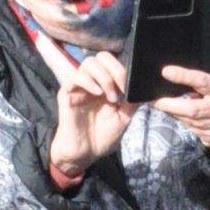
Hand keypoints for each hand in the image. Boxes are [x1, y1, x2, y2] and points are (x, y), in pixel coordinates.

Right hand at [49, 50, 134, 180]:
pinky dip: (88, 81)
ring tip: (110, 97)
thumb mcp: (123, 118)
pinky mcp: (67, 92)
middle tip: (121, 89)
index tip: (130, 87)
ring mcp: (79, 86)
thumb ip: (132, 102)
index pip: (113, 63)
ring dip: (104, 77)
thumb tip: (143, 88)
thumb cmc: (102, 137)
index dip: (123, 70)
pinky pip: (75, 76)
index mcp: (106, 85)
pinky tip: (97, 93)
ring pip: (89, 63)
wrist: (85, 153)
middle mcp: (92, 82)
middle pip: (101, 57)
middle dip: (116, 70)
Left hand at [153, 63, 209, 156]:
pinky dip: (181, 121)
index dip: (184, 76)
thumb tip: (170, 79)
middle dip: (171, 105)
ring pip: (189, 120)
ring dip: (173, 113)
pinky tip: (178, 115)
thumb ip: (199, 86)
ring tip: (162, 105)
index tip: (166, 72)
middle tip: (155, 101)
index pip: (202, 81)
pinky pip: (191, 129)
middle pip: (193, 109)